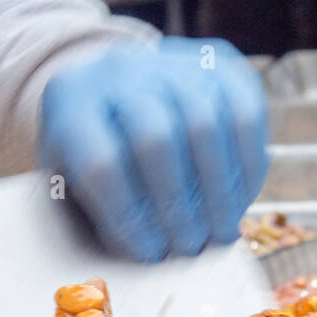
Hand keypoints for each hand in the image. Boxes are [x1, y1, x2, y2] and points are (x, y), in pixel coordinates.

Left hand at [39, 37, 267, 261]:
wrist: (110, 87)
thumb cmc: (89, 151)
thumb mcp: (68, 179)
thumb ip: (95, 215)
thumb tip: (150, 254)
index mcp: (73, 105)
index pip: (100, 165)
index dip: (130, 218)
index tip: (149, 252)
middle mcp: (121, 73)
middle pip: (157, 140)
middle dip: (178, 206)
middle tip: (188, 246)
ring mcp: (171, 63)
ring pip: (206, 124)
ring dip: (219, 192)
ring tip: (219, 232)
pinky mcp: (216, 63)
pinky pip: (245, 112)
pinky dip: (248, 164)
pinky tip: (239, 199)